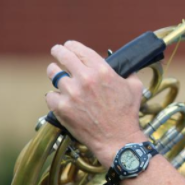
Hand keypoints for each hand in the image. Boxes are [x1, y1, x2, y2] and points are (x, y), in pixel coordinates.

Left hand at [45, 40, 147, 166]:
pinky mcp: (62, 108)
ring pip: (53, 73)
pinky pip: (50, 95)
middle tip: (56, 52)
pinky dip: (54, 97)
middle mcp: (85, 78)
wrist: (117, 139)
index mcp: (102, 70)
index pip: (79, 49)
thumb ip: (127, 72)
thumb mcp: (134, 87)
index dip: (71, 45)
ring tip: (57, 75)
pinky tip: (61, 99)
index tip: (68, 46)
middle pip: (62, 55)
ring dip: (55, 73)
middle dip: (58, 51)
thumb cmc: (127, 114)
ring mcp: (71, 93)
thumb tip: (123, 65)